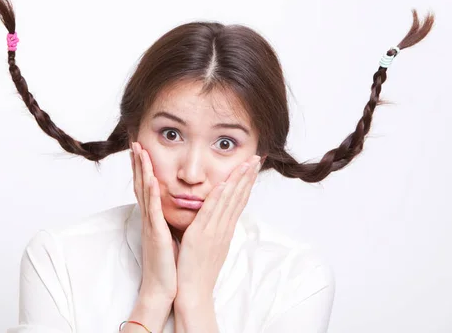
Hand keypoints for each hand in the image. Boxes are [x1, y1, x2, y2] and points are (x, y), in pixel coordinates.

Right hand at [130, 142, 179, 301]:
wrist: (164, 289)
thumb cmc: (168, 265)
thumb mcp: (168, 237)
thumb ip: (167, 222)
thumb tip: (172, 210)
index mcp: (153, 219)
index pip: (146, 188)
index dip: (143, 168)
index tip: (142, 150)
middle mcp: (149, 219)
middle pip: (140, 184)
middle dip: (138, 163)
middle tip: (135, 143)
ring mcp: (150, 225)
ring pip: (144, 192)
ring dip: (142, 170)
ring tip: (139, 151)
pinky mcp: (156, 233)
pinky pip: (152, 210)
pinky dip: (150, 192)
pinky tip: (150, 177)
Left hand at [175, 154, 261, 301]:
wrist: (194, 294)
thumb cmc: (198, 271)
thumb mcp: (210, 246)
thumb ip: (215, 229)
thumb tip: (219, 218)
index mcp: (225, 230)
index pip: (239, 200)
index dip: (247, 182)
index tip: (252, 166)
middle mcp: (223, 229)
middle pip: (239, 198)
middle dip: (248, 176)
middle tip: (258, 158)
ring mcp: (213, 232)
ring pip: (228, 202)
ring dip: (237, 181)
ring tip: (246, 164)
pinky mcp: (199, 237)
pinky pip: (210, 214)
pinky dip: (217, 198)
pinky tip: (222, 184)